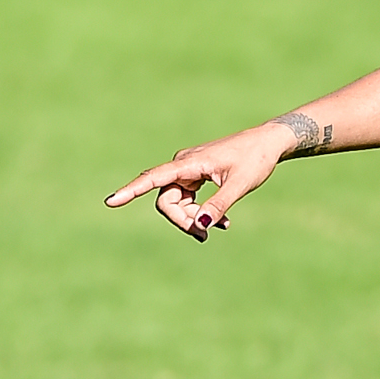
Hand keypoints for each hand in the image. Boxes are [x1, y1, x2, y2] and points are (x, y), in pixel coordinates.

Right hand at [104, 124, 292, 241]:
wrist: (268, 143)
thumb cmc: (255, 159)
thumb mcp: (239, 185)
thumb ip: (219, 206)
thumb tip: (201, 226)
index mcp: (189, 163)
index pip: (153, 178)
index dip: (131, 190)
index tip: (111, 202)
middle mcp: (183, 165)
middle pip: (166, 201)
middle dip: (182, 220)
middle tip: (206, 235)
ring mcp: (188, 171)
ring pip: (177, 203)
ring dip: (194, 219)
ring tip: (223, 228)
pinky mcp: (195, 176)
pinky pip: (188, 200)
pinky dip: (201, 213)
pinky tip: (222, 223)